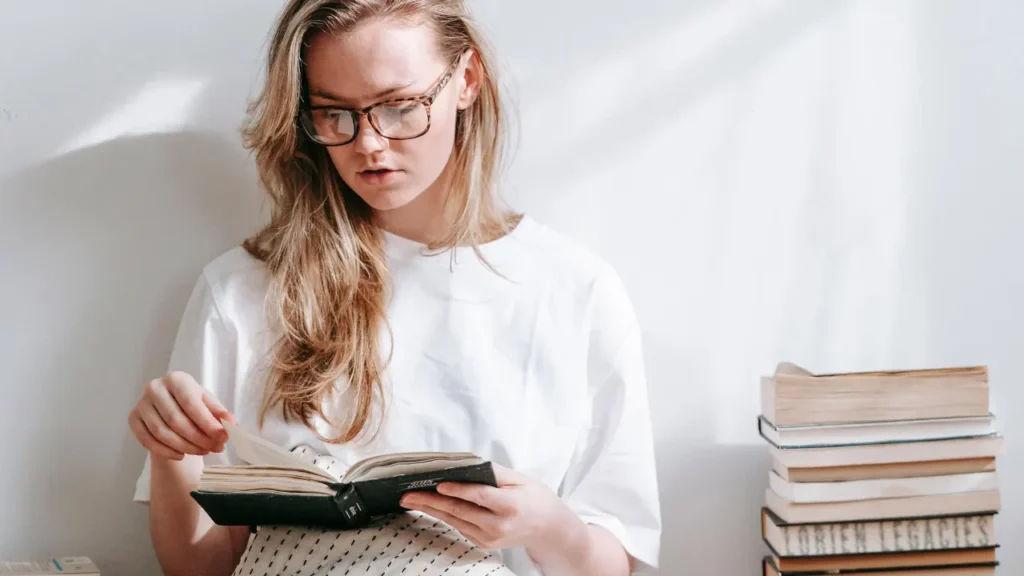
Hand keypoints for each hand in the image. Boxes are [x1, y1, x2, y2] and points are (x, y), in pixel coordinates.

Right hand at [128, 370, 233, 460]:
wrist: (170, 407)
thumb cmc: (192, 403)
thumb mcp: (208, 404)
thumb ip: (220, 413)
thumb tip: (231, 423)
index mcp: (176, 379)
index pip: (191, 404)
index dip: (207, 423)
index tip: (222, 437)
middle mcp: (155, 388)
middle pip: (176, 420)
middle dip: (198, 438)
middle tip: (214, 448)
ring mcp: (141, 404)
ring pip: (162, 433)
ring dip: (185, 447)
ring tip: (202, 452)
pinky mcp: (133, 419)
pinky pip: (148, 440)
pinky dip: (166, 451)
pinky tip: (181, 456)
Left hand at [399, 464, 585, 555]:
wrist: (549, 529)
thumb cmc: (536, 498)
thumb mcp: (521, 479)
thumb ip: (495, 473)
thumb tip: (469, 465)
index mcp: (510, 505)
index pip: (478, 497)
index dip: (457, 490)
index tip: (438, 484)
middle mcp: (498, 526)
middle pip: (460, 512)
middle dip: (430, 502)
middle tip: (408, 494)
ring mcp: (490, 538)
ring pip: (455, 521)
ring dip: (431, 510)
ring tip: (411, 499)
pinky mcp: (484, 544)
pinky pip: (460, 527)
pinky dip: (444, 516)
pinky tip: (429, 506)